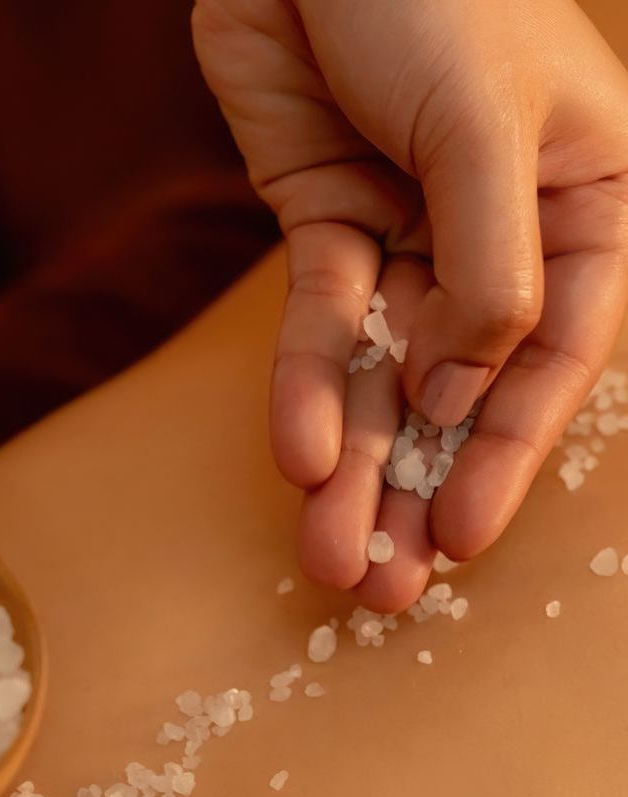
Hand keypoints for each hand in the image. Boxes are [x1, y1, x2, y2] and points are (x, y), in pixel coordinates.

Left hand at [193, 0, 627, 609]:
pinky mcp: (330, 228)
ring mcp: (412, 239)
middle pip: (463, 390)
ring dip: (356, 471)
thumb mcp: (488, 124)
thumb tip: (458, 394)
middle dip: (419, 489)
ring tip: (333, 558)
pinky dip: (302, 390)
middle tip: (385, 586)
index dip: (506, 454)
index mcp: (585, 207)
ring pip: (382, 378)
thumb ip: (491, 269)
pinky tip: (297, 458)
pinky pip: (318, 327)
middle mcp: (502, 237)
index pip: (557, 355)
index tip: (460, 538)